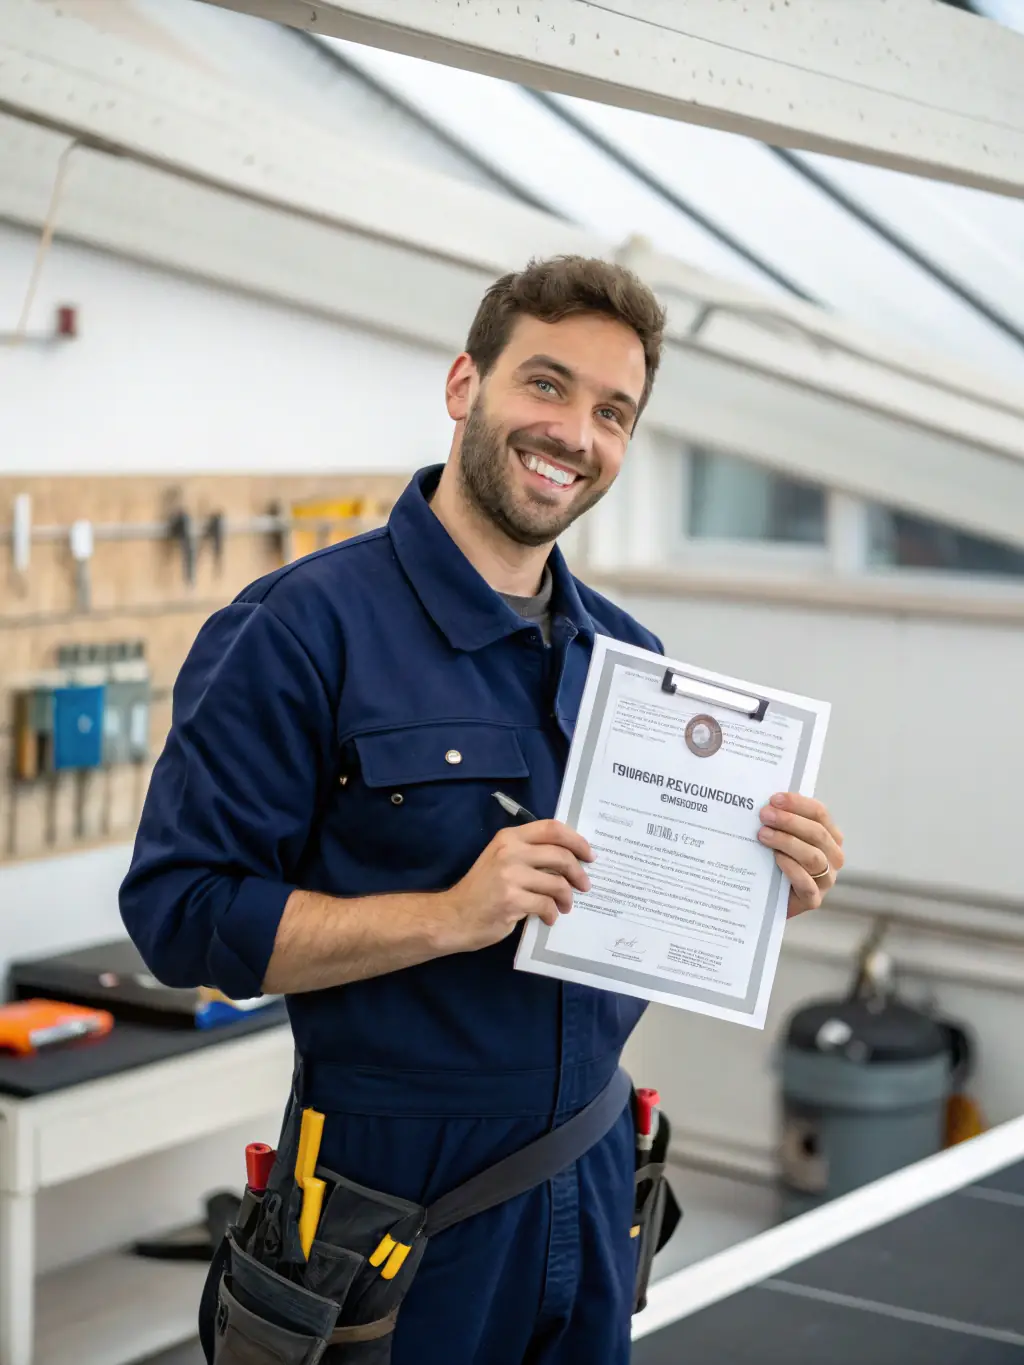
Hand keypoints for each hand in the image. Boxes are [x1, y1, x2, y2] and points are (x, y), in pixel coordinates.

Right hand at [440, 820, 593, 952]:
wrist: (454, 916)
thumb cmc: (482, 889)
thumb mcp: (502, 860)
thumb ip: (529, 854)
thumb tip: (570, 858)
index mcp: (509, 837)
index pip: (551, 828)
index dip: (576, 840)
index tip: (589, 855)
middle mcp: (510, 852)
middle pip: (560, 855)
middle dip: (578, 872)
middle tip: (584, 885)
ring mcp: (510, 876)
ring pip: (557, 883)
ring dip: (567, 897)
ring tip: (564, 906)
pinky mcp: (511, 900)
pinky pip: (546, 905)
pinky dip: (552, 913)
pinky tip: (548, 918)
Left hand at [758, 793, 843, 918]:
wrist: (769, 899)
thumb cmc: (777, 862)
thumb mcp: (783, 838)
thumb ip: (781, 821)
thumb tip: (767, 802)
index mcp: (830, 836)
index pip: (820, 814)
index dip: (798, 804)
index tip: (774, 799)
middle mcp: (833, 857)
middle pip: (817, 833)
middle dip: (789, 821)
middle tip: (765, 815)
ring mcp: (826, 880)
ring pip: (813, 856)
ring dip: (787, 842)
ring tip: (763, 834)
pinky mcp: (813, 899)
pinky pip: (807, 883)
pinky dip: (791, 868)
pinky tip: (776, 858)